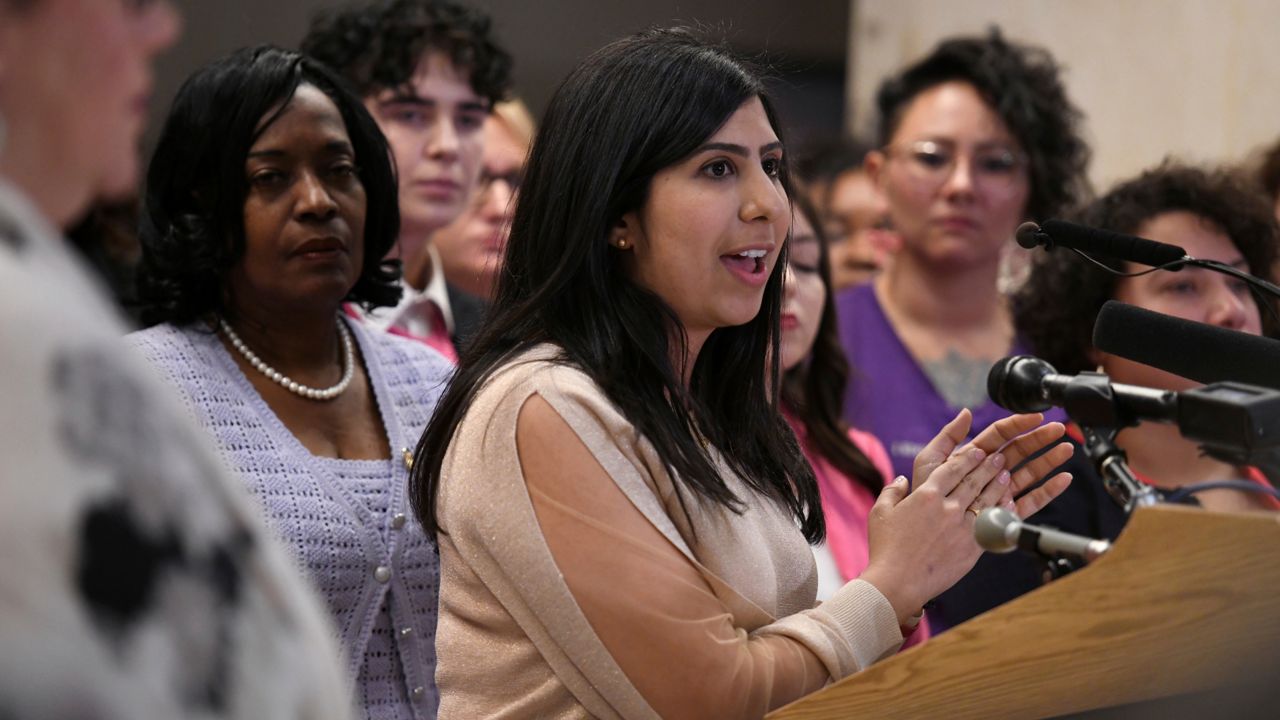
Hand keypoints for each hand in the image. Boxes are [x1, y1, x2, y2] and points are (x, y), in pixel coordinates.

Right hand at [859, 410, 1072, 623]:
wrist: (898, 582)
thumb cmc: (885, 549)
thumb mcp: (879, 513)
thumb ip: (892, 491)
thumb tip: (901, 479)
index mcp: (925, 495)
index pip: (952, 469)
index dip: (967, 458)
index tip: (977, 450)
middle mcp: (947, 508)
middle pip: (973, 481)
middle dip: (988, 466)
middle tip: (998, 457)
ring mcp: (962, 527)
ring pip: (986, 500)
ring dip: (998, 485)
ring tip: (1007, 475)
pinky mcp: (972, 547)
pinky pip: (991, 524)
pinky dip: (1002, 511)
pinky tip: (1008, 503)